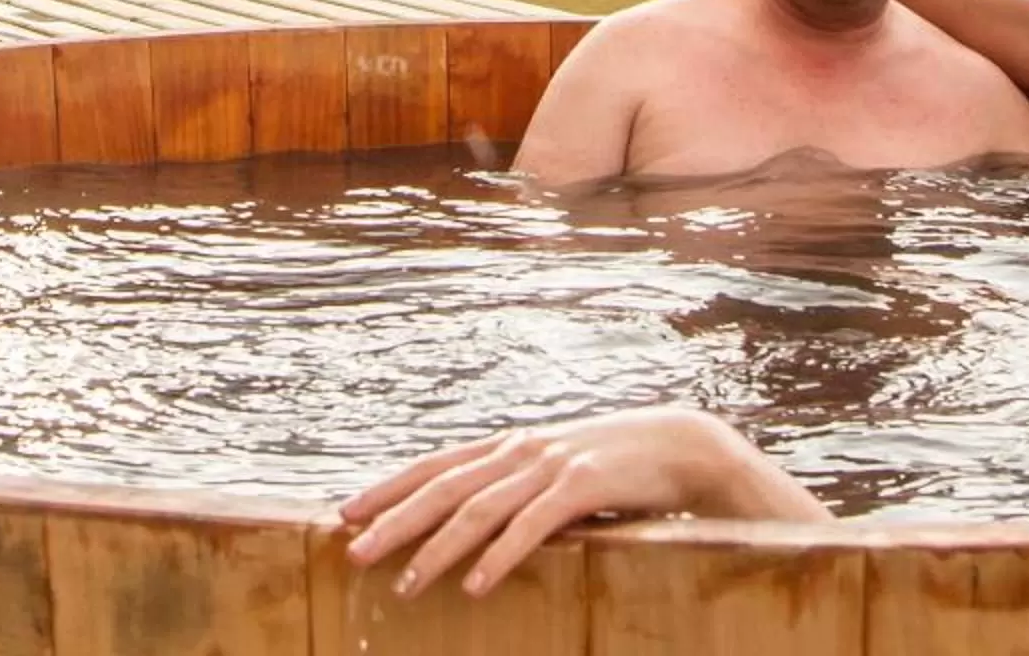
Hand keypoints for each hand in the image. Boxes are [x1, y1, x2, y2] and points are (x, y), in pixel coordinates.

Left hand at [341, 407, 825, 598]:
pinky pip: (532, 526)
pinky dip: (499, 557)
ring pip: (478, 510)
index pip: (435, 465)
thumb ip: (516, 486)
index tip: (346, 513)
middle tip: (353, 552)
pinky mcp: (583, 485)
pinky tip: (475, 585)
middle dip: (394, 521)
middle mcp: (521, 449)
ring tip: (404, 583)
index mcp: (510, 445)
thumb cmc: (616, 466)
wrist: (682, 445)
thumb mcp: (556, 470)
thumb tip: (470, 517)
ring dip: (436, 549)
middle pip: (443, 487)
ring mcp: (551, 464)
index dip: (389, 487)